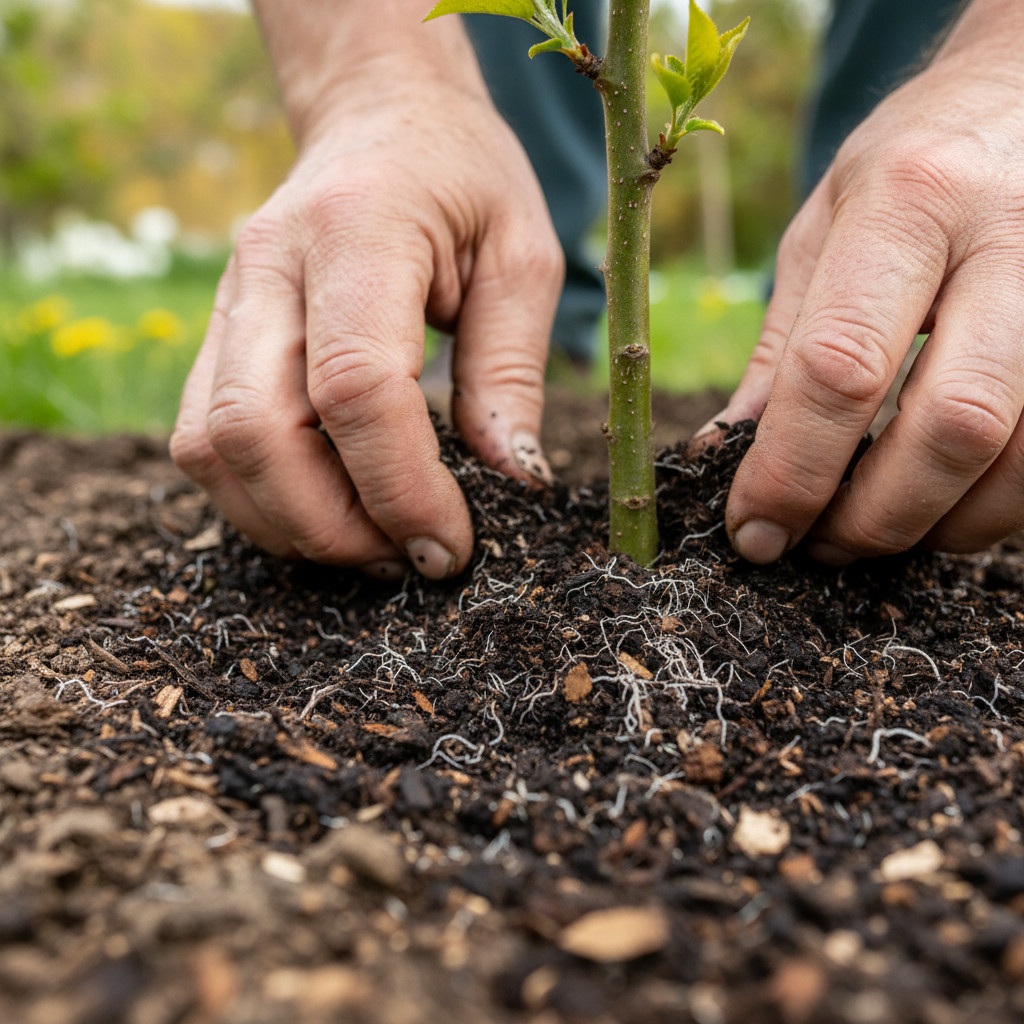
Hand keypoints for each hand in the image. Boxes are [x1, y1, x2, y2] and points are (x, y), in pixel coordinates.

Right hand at [171, 56, 561, 577]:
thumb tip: (511, 481)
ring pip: (212, 450)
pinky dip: (261, 500)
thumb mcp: (522, 255)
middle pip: (256, 433)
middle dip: (336, 528)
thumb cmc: (462, 179)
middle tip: (412, 557)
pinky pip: (202, 443)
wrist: (378, 119)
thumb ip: (512, 371)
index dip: (400, 488)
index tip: (450, 545)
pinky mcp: (213, 335)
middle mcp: (269, 268)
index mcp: (357, 233)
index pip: (353, 388)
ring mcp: (227, 301)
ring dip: (292, 525)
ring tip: (375, 543)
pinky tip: (329, 509)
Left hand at [709, 0, 1023, 564]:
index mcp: (910, 203)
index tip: (752, 532)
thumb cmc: (907, 165)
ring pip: (1020, 458)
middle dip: (872, 516)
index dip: (790, 473)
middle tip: (817, 546)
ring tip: (870, 531)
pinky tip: (936, 503)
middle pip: (951, 425)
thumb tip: (726, 457)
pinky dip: (988, 507)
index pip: (841, 368)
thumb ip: (780, 349)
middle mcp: (1011, 242)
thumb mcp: (821, 231)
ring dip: (935, 525)